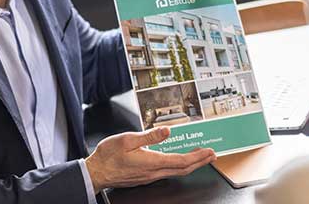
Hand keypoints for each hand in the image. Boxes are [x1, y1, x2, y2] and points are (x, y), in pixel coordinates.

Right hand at [85, 126, 215, 190]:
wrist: (96, 172)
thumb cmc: (108, 156)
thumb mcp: (128, 139)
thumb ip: (150, 136)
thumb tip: (167, 131)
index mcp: (151, 162)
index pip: (181, 161)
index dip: (198, 157)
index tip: (209, 152)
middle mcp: (153, 172)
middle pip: (183, 169)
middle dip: (200, 161)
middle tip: (212, 155)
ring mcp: (150, 176)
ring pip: (176, 171)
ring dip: (191, 164)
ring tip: (200, 156)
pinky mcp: (146, 177)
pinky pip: (168, 172)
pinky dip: (179, 166)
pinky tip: (179, 161)